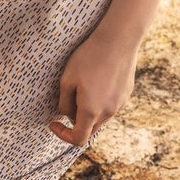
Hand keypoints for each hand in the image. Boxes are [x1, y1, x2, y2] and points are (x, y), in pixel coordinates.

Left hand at [49, 28, 139, 146]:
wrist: (118, 40)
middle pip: (89, 129)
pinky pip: (110, 106)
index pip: (78, 139)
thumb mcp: (66, 81)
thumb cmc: (88, 58)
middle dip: (75, 122)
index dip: (63, 135)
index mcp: (91, 111)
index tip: (53, 123)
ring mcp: (119, 104)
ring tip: (83, 87)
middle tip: (68, 101)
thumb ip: (64, 103)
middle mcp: (108, 112)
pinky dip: (99, 102)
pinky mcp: (126, 95)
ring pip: (100, 118)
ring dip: (88, 111)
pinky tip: (97, 81)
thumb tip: (66, 115)